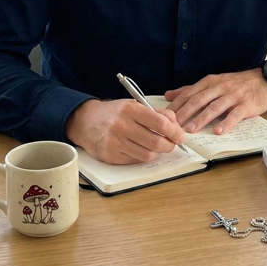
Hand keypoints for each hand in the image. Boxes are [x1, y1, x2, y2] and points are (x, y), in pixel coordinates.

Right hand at [65, 99, 185, 163]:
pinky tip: (143, 149)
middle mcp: (122, 126)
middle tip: (173, 144)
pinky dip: (143, 156)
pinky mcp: (110, 156)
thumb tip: (175, 124)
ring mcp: (115, 142)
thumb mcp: (134, 105)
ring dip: (157, 152)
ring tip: (158, 146)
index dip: (174, 131)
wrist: (85, 121)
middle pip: (155, 141)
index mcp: (130, 110)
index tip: (180, 135)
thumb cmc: (114, 112)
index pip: (159, 122)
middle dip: (169, 145)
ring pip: (147, 154)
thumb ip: (156, 113)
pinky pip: (135, 160)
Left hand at [164, 69, 266, 134]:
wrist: (263, 80)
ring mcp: (232, 96)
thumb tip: (169, 95)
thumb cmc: (236, 84)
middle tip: (172, 125)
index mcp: (209, 82)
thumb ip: (191, 90)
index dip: (176, 105)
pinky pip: (234, 115)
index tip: (164, 116)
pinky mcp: (245, 105)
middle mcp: (219, 87)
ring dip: (201, 119)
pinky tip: (218, 131)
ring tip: (190, 130)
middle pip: (198, 100)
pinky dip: (226, 123)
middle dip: (184, 113)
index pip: (189, 93)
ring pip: (214, 107)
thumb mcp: (212, 82)